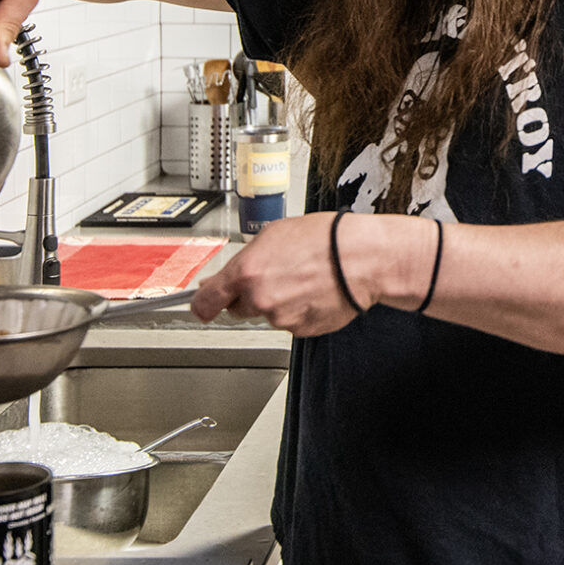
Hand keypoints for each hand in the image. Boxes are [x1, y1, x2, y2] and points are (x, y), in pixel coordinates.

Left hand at [188, 212, 430, 336]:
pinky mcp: (301, 330)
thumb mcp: (275, 234)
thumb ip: (246, 259)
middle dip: (250, 296)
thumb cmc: (325, 239)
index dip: (201, 305)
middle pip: (239, 308)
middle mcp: (259, 299)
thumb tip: (226, 277)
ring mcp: (280, 318)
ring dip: (279, 301)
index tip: (200, 306)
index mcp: (246, 272)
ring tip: (304, 278)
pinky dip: (299, 310)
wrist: (362, 259)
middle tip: (275, 276)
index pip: (207, 301)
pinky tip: (314, 291)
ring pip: (269, 314)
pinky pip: (292, 322)